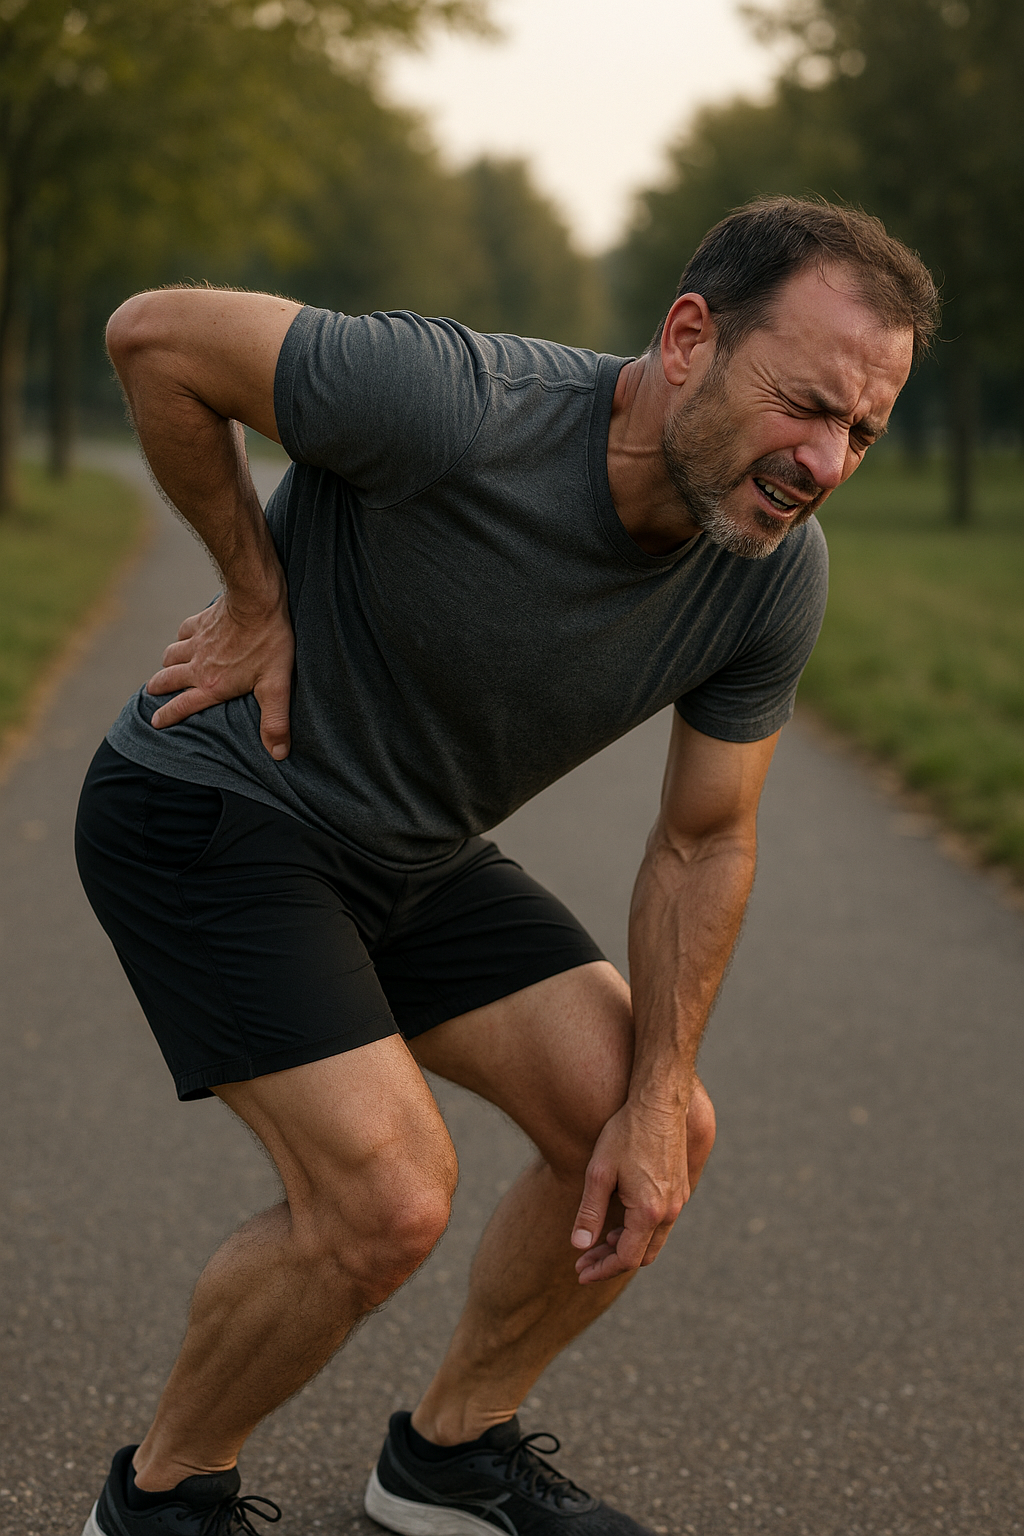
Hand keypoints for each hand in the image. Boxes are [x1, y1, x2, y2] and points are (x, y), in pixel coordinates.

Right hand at [146, 584, 294, 759]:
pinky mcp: (201, 621)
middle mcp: (198, 666)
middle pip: (167, 680)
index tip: (154, 722)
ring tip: (167, 669)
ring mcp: (197, 642)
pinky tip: (185, 639)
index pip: (183, 705)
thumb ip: (275, 721)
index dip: (167, 715)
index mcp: (212, 685)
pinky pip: (182, 632)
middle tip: (152, 694)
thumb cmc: (269, 643)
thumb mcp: (276, 687)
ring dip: (167, 664)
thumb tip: (278, 754)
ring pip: (170, 655)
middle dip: (158, 689)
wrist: (257, 600)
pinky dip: (180, 639)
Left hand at [571, 1076, 715, 1283]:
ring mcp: (679, 1199)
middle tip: (584, 1260)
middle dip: (612, 1262)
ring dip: (627, 1246)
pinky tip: (619, 1220)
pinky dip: (639, 1231)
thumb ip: (590, 1213)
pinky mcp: (680, 1187)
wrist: (658, 1101)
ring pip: (653, 1240)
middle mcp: (670, 1210)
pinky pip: (661, 1223)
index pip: (627, 1259)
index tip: (579, 1272)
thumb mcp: (599, 1173)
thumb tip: (579, 1247)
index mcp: (650, 1211)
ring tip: (598, 1241)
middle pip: (643, 1255)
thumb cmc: (625, 1133)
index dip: (601, 1269)